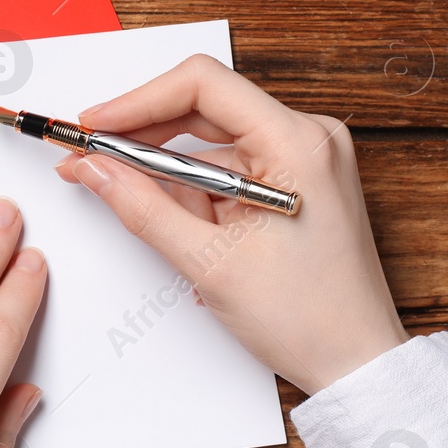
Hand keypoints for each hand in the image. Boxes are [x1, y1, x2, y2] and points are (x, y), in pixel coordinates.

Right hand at [59, 54, 408, 394]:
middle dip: (144, 140)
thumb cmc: (308, 318)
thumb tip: (93, 168)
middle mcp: (307, 139)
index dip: (137, 101)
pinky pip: (228, 171)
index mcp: (297, 144)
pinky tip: (197, 238)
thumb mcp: (208, 262)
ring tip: (173, 235)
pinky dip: (198, 198)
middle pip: (203, 110)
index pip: (203, 85)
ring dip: (173, 181)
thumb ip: (142, 207)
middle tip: (92, 162)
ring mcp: (304, 161)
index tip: (94, 126)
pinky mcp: (294, 183)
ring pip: (211, 147)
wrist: (355, 361)